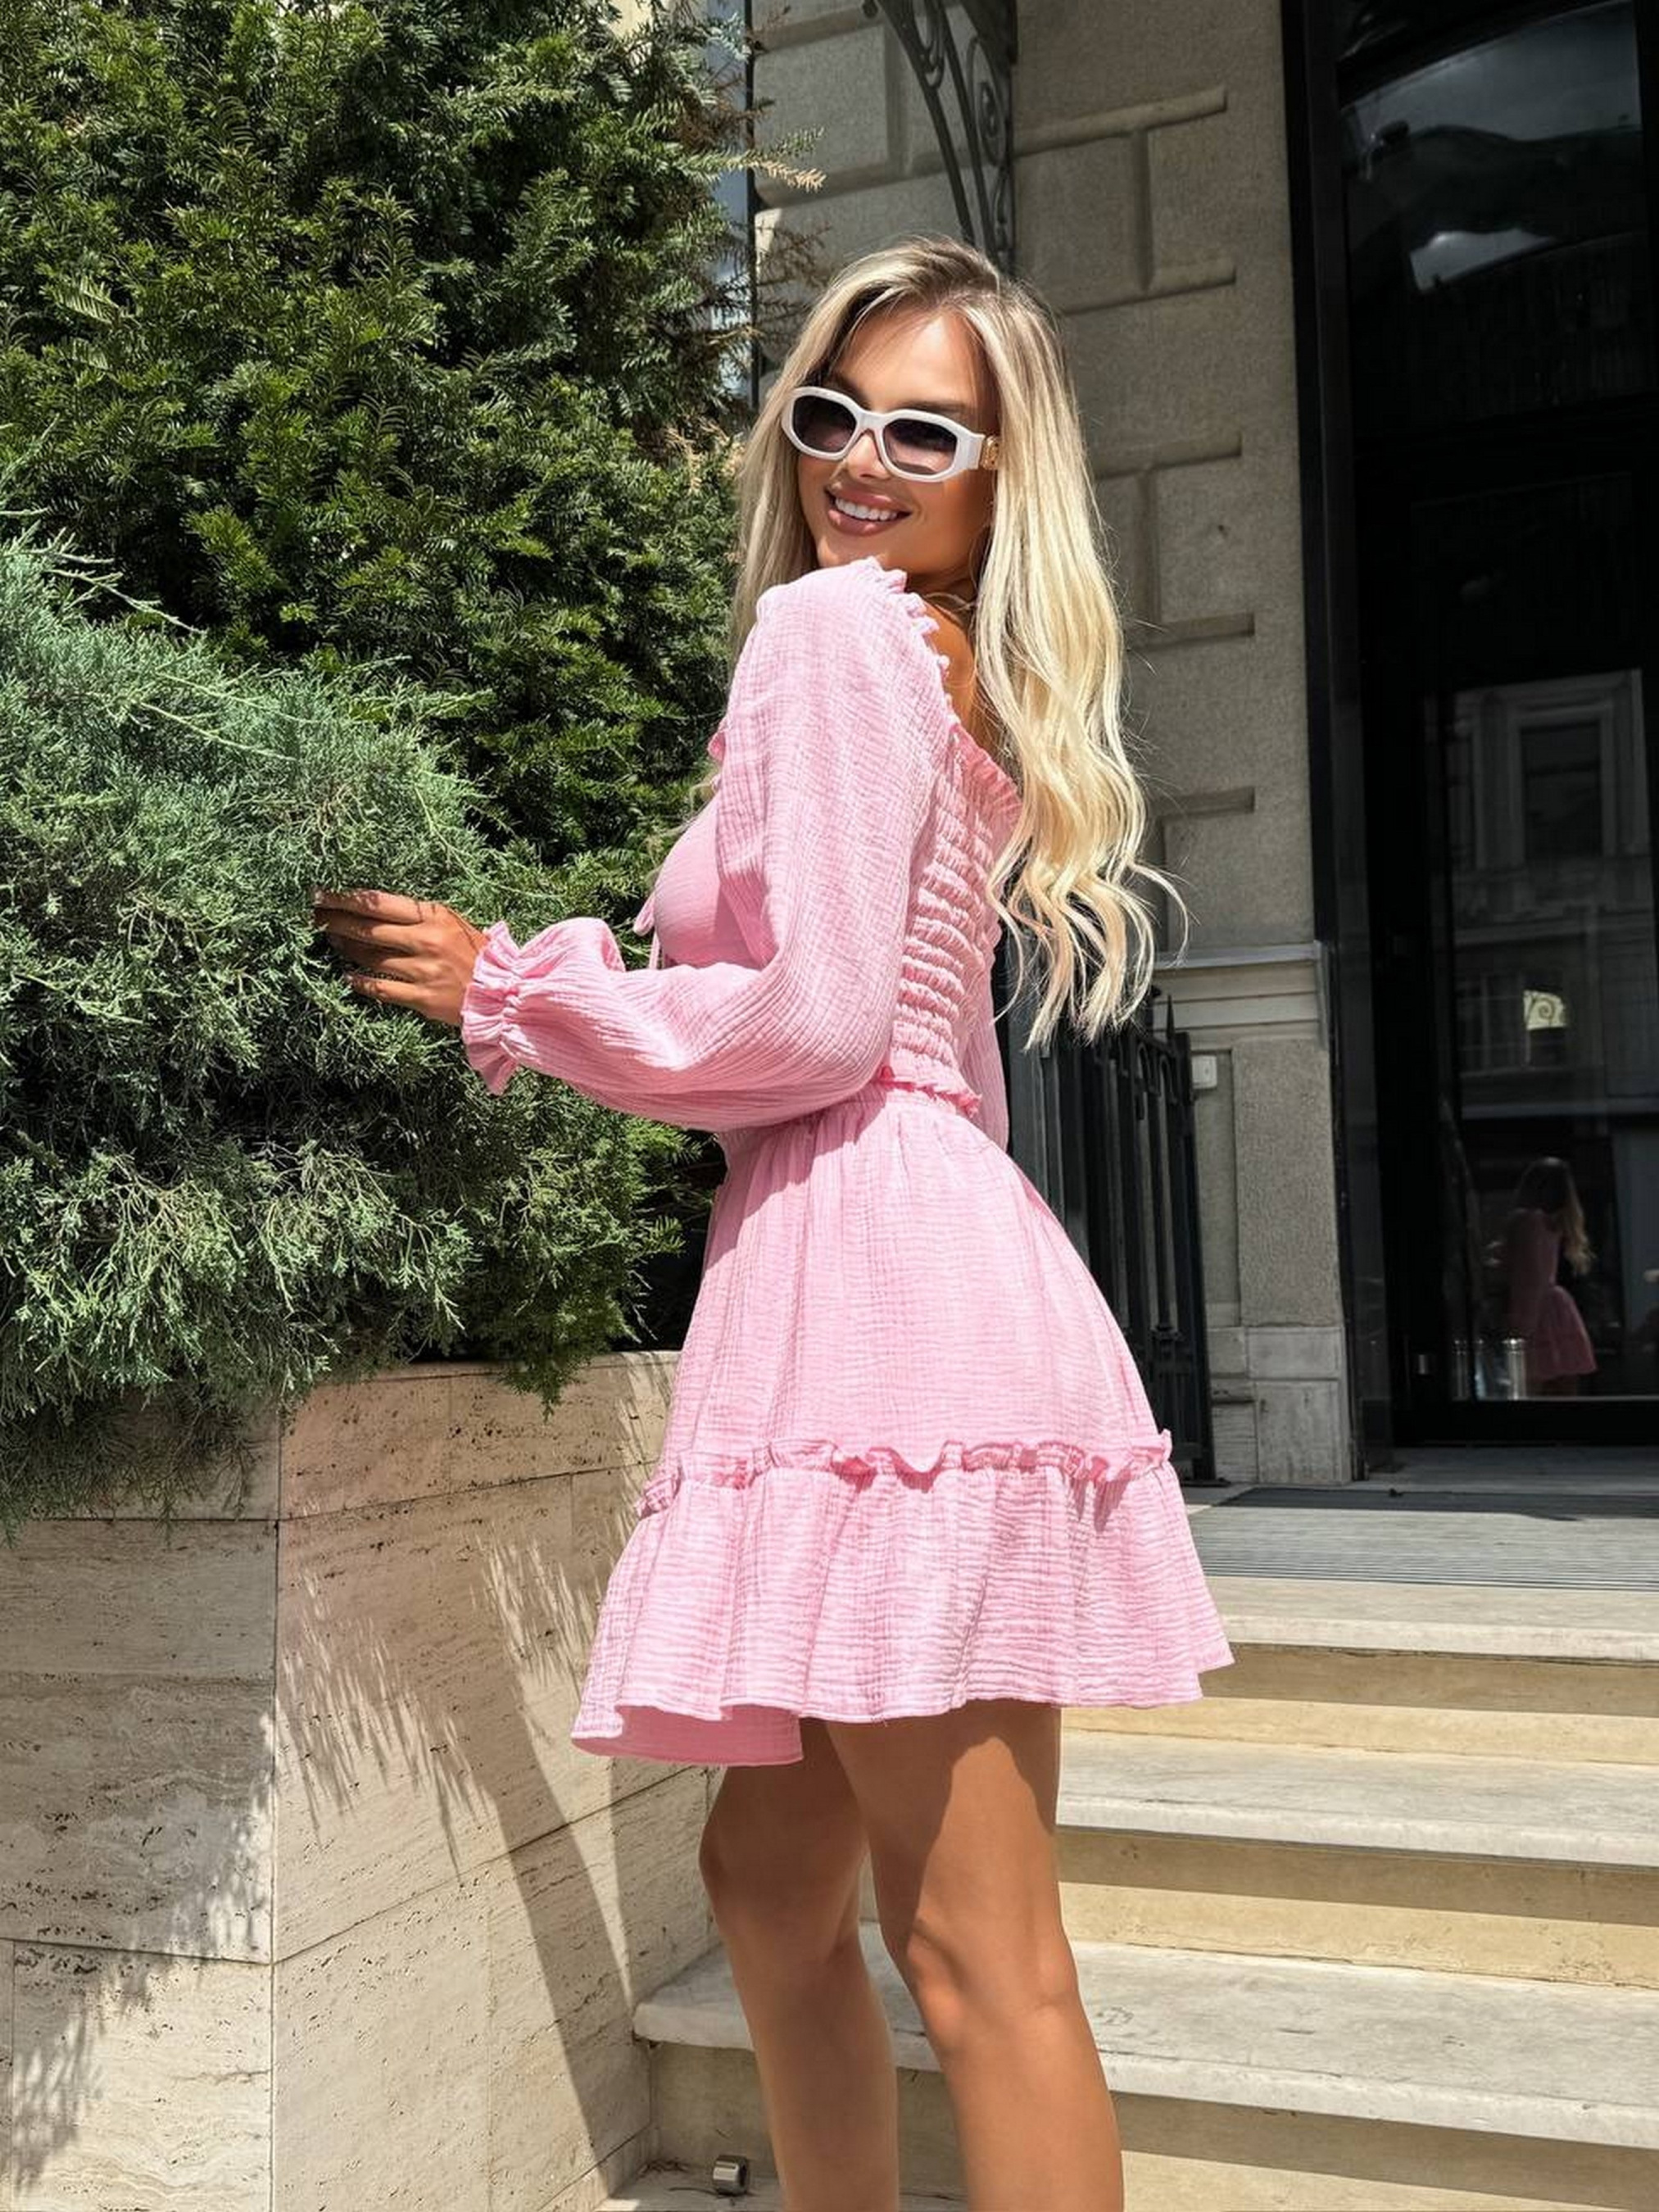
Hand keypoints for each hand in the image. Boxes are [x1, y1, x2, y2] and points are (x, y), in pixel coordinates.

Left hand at [312, 888, 489, 1029]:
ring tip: (331, 941)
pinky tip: (347, 976)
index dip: (345, 898)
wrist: (501, 990)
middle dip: (335, 922)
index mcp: (434, 916)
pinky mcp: (422, 997)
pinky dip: (360, 981)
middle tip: (313, 918)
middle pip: (368, 929)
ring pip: (371, 958)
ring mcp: (423, 970)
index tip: (320, 894)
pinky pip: (381, 988)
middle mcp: (426, 940)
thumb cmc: (475, 952)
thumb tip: (375, 908)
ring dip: (346, 949)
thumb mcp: (451, 923)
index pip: (379, 903)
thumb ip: (418, 916)